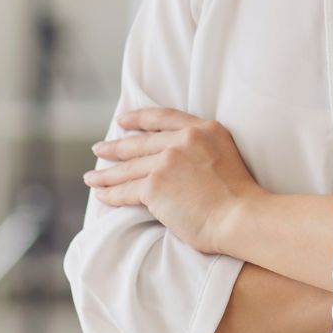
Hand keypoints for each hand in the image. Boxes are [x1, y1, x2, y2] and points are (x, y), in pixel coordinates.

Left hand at [86, 109, 262, 254]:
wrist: (241, 216)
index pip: (163, 116)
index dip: (139, 118)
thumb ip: (201, 149)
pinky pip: (126, 190)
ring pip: (129, 167)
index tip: (123, 120)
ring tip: (92, 176)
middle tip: (100, 149)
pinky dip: (110, 193)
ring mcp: (167, 161)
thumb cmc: (240, 196)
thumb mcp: (225, 154)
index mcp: (203, 129)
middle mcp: (183, 139)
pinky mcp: (155, 185)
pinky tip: (101, 194)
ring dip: (107, 173)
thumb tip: (178, 161)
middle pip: (140, 143)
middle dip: (115, 146)